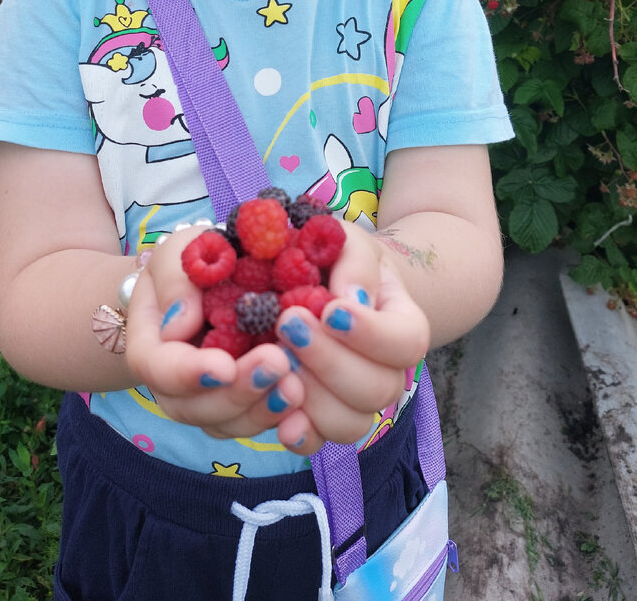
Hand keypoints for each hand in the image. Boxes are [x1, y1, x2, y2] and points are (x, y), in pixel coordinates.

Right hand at [125, 227, 303, 437]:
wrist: (220, 274)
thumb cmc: (196, 257)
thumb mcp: (183, 251)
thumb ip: (177, 282)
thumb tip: (179, 326)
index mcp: (150, 345)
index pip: (158, 368)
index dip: (189, 373)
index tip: (224, 366)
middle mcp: (173, 384)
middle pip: (195, 406)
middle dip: (237, 392)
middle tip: (278, 364)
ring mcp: (206, 400)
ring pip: (228, 422)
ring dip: (262, 409)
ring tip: (297, 385)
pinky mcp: (240, 407)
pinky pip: (254, 423)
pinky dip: (279, 416)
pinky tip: (305, 398)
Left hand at [273, 223, 429, 455]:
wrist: (321, 283)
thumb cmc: (338, 259)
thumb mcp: (349, 243)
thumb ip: (354, 261)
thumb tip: (349, 297)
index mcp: (403, 327)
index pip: (407, 342)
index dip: (371, 334)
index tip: (331, 309)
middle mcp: (387, 373)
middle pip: (376, 389)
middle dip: (329, 360)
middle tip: (288, 322)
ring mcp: (354, 403)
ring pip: (349, 423)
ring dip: (311, 395)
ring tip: (278, 359)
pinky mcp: (319, 420)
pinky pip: (317, 442)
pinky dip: (299, 433)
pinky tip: (279, 415)